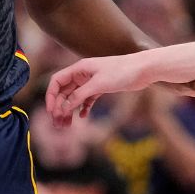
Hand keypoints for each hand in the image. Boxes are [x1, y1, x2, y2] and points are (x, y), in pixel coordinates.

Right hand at [48, 53, 194, 125]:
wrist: (144, 69)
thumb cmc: (122, 71)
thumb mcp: (98, 84)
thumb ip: (79, 96)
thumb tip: (63, 108)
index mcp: (79, 68)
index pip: (57, 81)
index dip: (51, 96)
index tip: (52, 111)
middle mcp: (83, 74)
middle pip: (64, 91)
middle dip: (59, 107)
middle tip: (58, 124)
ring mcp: (92, 81)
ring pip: (75, 97)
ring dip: (69, 110)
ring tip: (67, 125)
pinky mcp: (102, 87)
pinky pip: (87, 99)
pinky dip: (83, 108)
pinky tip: (83, 117)